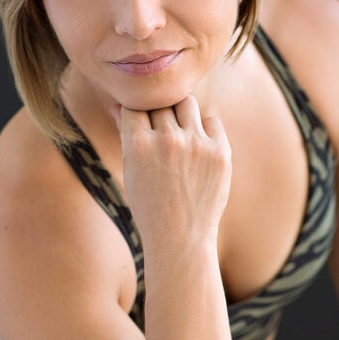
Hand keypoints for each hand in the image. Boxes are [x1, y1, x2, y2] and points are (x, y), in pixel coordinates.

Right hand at [113, 96, 231, 250]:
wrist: (180, 238)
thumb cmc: (150, 205)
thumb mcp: (131, 171)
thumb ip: (127, 135)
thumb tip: (118, 105)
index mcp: (138, 144)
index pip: (136, 104)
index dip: (138, 111)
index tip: (142, 125)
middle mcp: (167, 140)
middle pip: (161, 102)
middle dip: (159, 113)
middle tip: (161, 134)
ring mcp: (196, 145)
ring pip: (186, 104)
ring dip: (181, 114)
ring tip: (179, 135)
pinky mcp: (220, 152)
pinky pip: (212, 121)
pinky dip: (205, 130)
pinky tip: (199, 149)